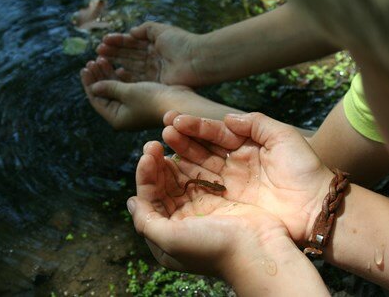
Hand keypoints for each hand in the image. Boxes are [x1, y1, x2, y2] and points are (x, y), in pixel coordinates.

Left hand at [80, 57, 194, 129]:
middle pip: (105, 94)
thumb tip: (93, 86)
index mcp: (116, 118)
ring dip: (109, 75)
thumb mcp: (127, 92)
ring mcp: (134, 109)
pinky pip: (127, 89)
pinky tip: (118, 67)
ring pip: (115, 90)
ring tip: (103, 59)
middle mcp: (124, 116)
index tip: (85, 67)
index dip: (89, 83)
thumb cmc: (153, 100)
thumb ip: (108, 87)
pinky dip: (121, 78)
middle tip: (93, 60)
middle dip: (98, 77)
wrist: (179, 103)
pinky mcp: (143, 102)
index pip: (96, 100)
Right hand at [95, 22, 203, 85]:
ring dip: (116, 64)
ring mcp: (154, 72)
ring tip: (101, 61)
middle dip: (114, 53)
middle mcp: (153, 59)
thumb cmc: (181, 44)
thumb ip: (145, 30)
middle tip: (98, 52)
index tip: (103, 41)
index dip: (118, 42)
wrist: (197, 61)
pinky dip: (126, 77)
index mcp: (155, 46)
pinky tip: (115, 72)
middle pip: (130, 56)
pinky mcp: (156, 84)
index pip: (133, 43)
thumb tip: (131, 32)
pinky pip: (138, 80)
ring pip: (131, 67)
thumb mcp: (161, 31)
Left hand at [129, 141, 293, 276]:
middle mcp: (183, 219)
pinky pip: (202, 175)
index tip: (147, 155)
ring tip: (169, 138)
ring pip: (182, 177)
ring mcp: (202, 206)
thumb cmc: (212, 248)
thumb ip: (145, 221)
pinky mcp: (220, 197)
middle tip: (154, 143)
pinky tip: (190, 147)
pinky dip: (194, 161)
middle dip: (157, 164)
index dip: (145, 176)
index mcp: (168, 231)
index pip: (149, 198)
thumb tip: (131, 201)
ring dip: (174, 158)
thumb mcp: (169, 240)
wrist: (257, 251)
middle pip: (164, 186)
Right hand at [162, 111, 333, 243]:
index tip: (176, 119)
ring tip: (163, 144)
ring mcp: (231, 183)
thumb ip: (256, 123)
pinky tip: (172, 170)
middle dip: (184, 138)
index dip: (197, 125)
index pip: (217, 132)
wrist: (316, 207)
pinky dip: (187, 179)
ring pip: (200, 166)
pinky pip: (204, 188)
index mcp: (248, 146)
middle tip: (164, 129)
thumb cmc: (304, 169)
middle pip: (204, 148)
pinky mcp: (228, 203)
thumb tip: (227, 118)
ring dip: (182, 155)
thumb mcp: (283, 137)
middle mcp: (235, 163)